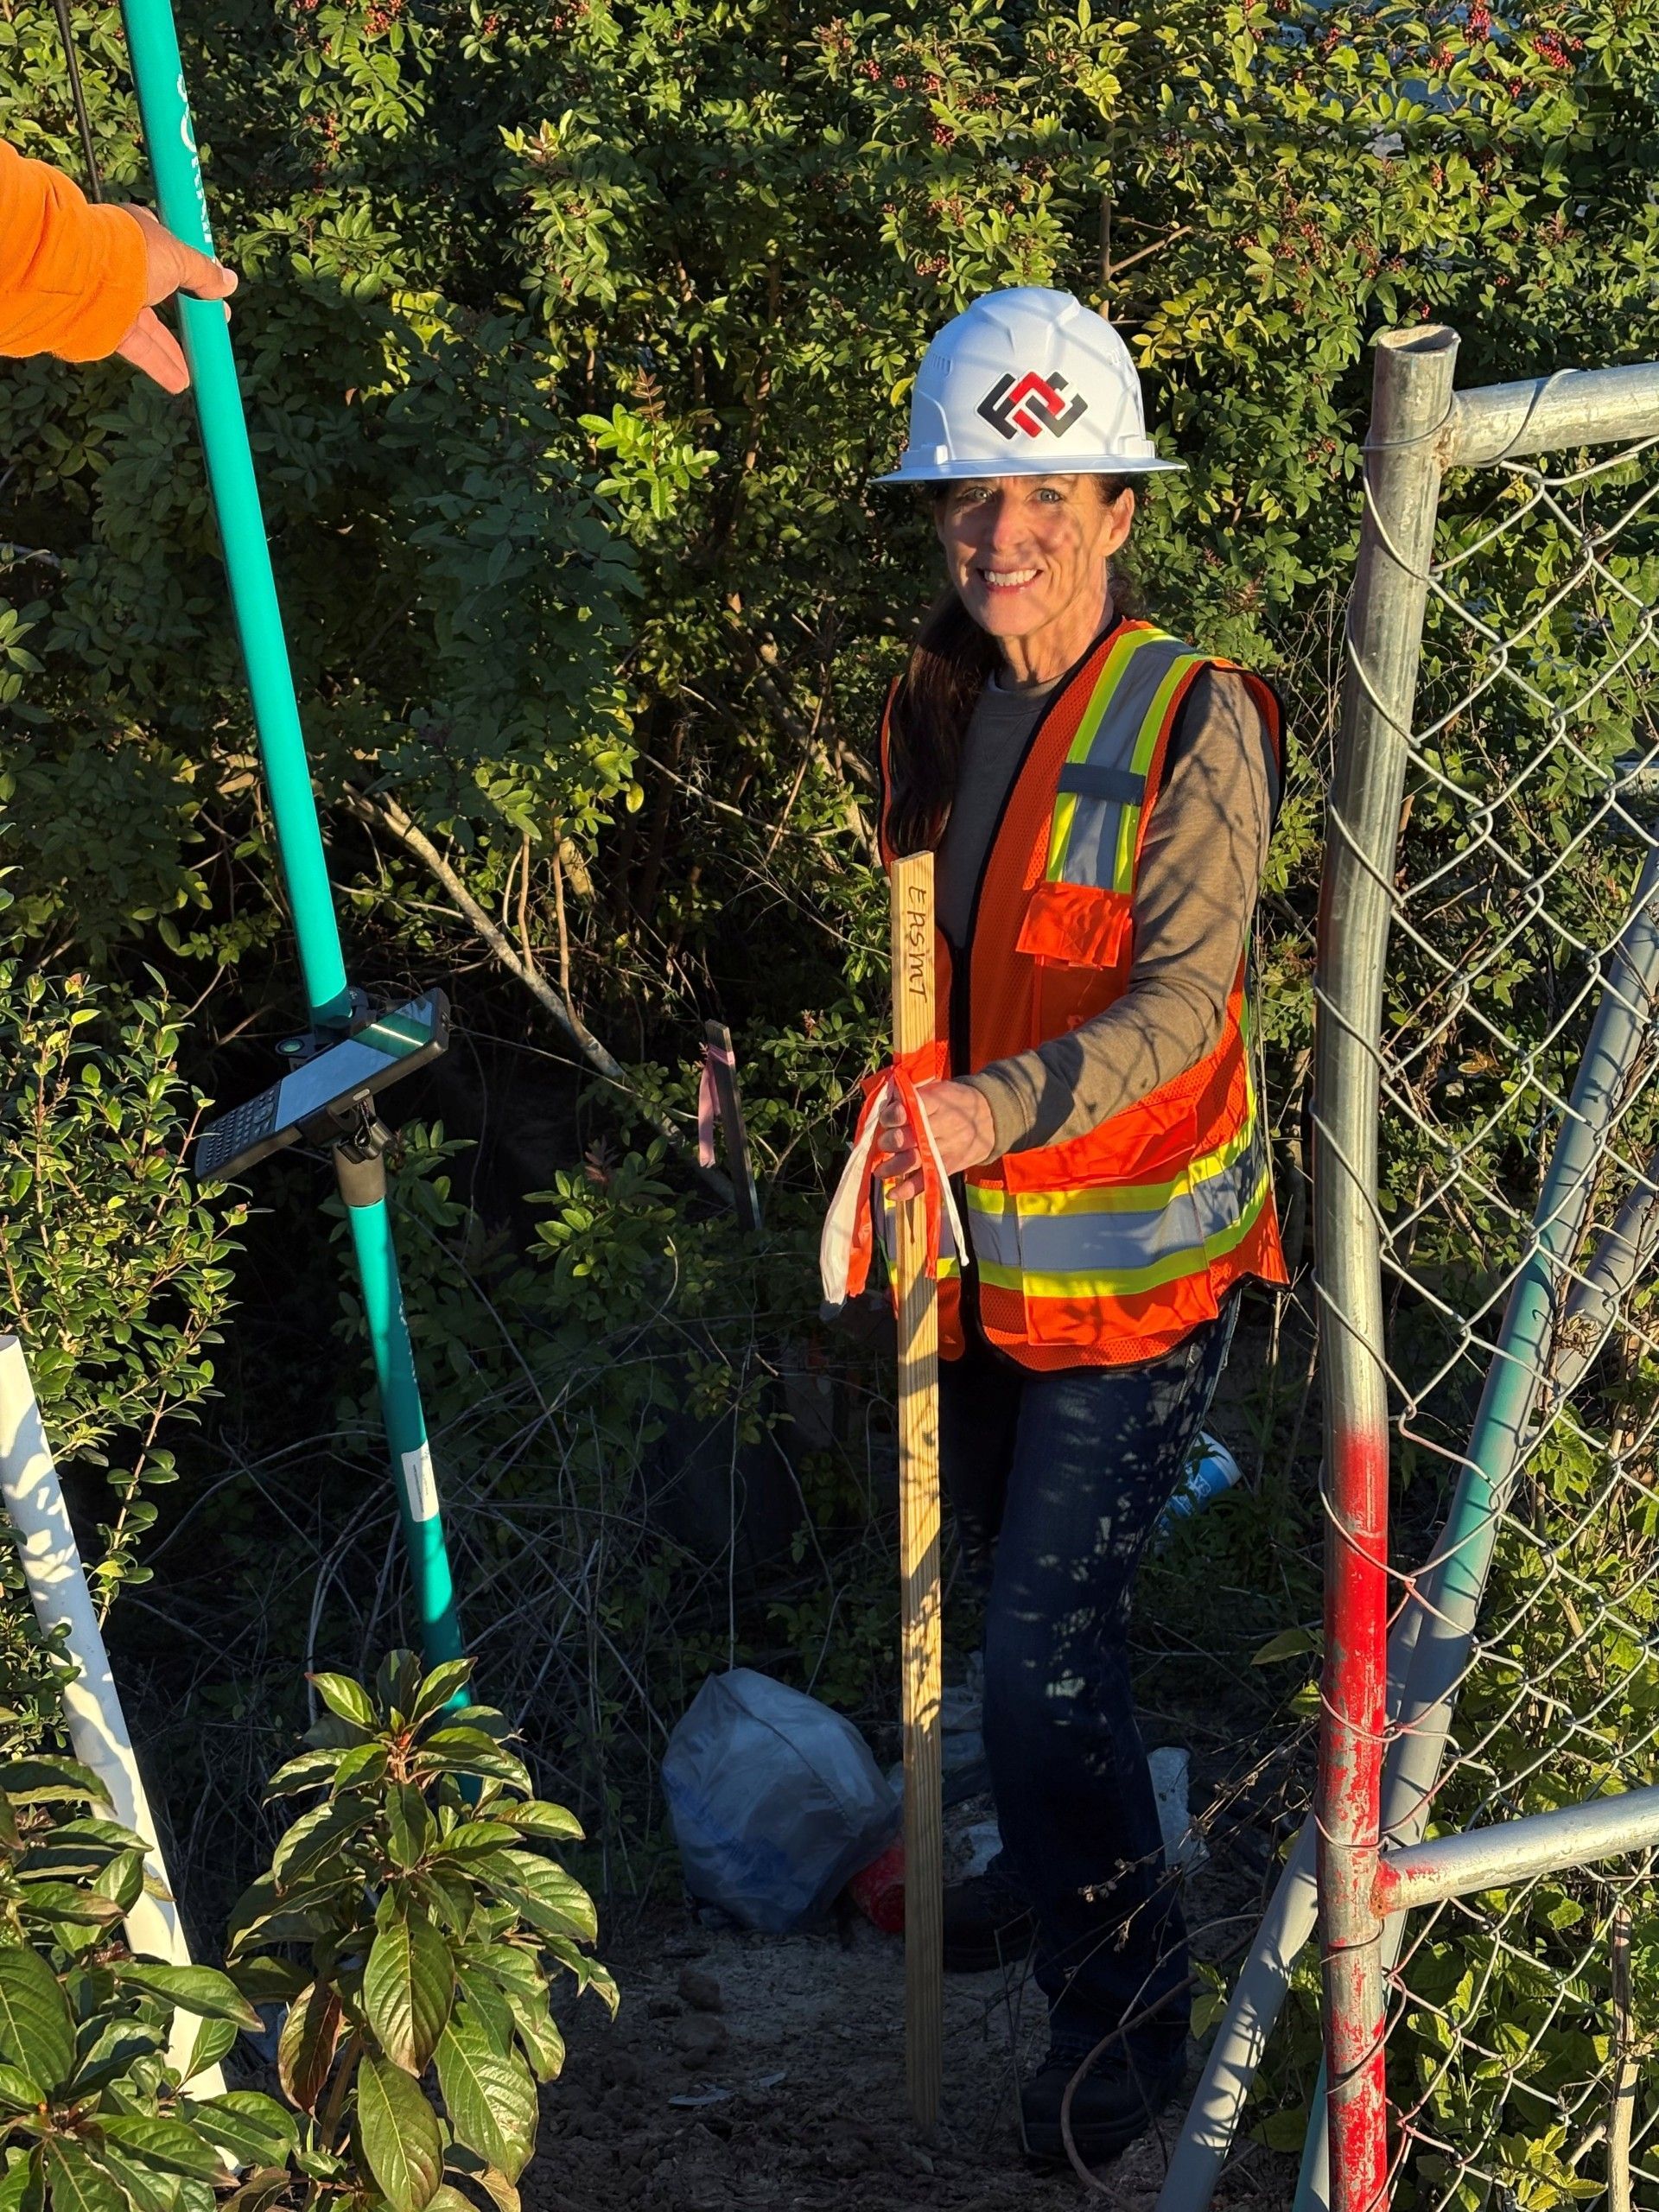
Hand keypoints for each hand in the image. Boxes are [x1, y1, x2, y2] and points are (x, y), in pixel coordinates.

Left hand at [113, 206, 236, 393]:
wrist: (83, 275)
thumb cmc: (132, 254)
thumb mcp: (179, 258)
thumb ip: (205, 273)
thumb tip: (229, 282)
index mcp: (141, 235)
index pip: (173, 253)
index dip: (197, 273)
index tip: (217, 291)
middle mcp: (127, 265)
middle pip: (166, 294)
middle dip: (191, 315)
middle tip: (213, 330)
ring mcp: (116, 297)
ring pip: (153, 327)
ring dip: (176, 349)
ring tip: (201, 367)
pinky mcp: (107, 326)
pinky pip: (140, 348)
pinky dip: (160, 365)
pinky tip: (181, 382)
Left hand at [875, 1077, 995, 1203]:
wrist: (992, 1119)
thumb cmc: (957, 1102)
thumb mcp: (939, 1089)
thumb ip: (913, 1096)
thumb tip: (886, 1104)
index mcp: (937, 1103)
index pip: (910, 1110)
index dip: (893, 1115)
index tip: (887, 1117)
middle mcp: (941, 1127)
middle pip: (908, 1138)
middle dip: (889, 1141)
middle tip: (885, 1142)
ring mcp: (945, 1149)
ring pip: (913, 1161)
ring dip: (892, 1167)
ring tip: (880, 1170)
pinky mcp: (948, 1167)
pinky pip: (926, 1181)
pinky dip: (907, 1190)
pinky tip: (892, 1193)